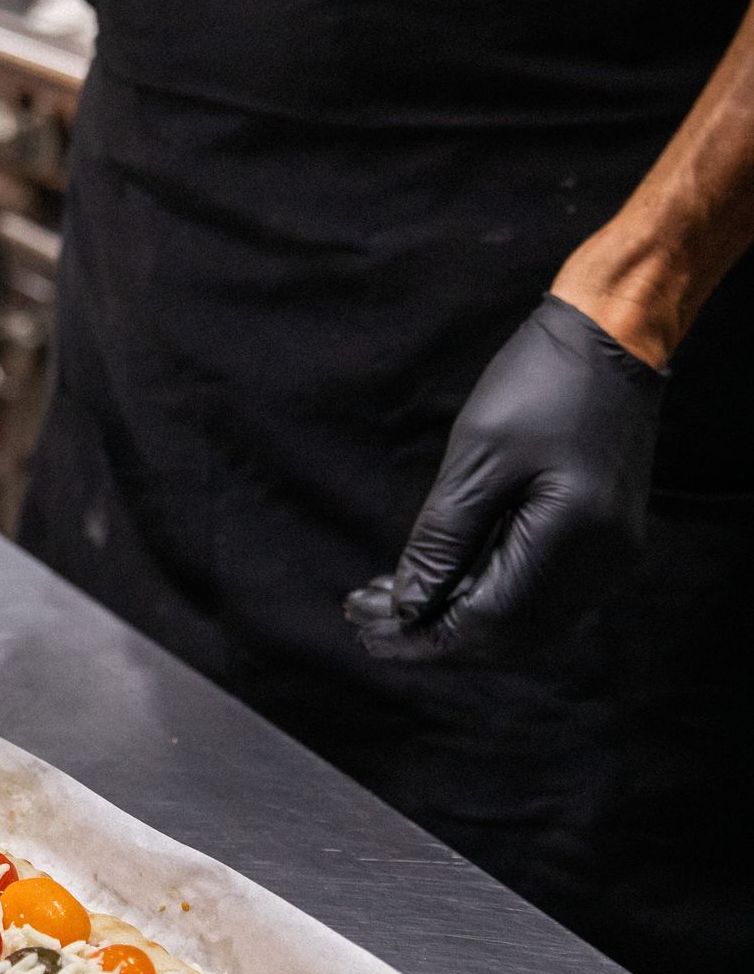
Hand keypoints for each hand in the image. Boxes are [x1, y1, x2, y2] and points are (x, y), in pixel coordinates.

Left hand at [346, 295, 666, 663]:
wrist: (609, 338)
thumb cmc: (539, 382)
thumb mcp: (476, 456)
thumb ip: (443, 540)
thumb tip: (408, 608)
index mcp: (573, 538)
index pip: (488, 622)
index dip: (423, 635)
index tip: (364, 627)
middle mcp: (602, 563)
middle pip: (507, 636)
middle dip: (432, 633)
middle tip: (363, 618)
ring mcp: (608, 557)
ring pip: (523, 623)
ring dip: (455, 618)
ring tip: (388, 603)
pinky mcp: (603, 544)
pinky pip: (539, 595)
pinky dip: (486, 596)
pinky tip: (441, 582)